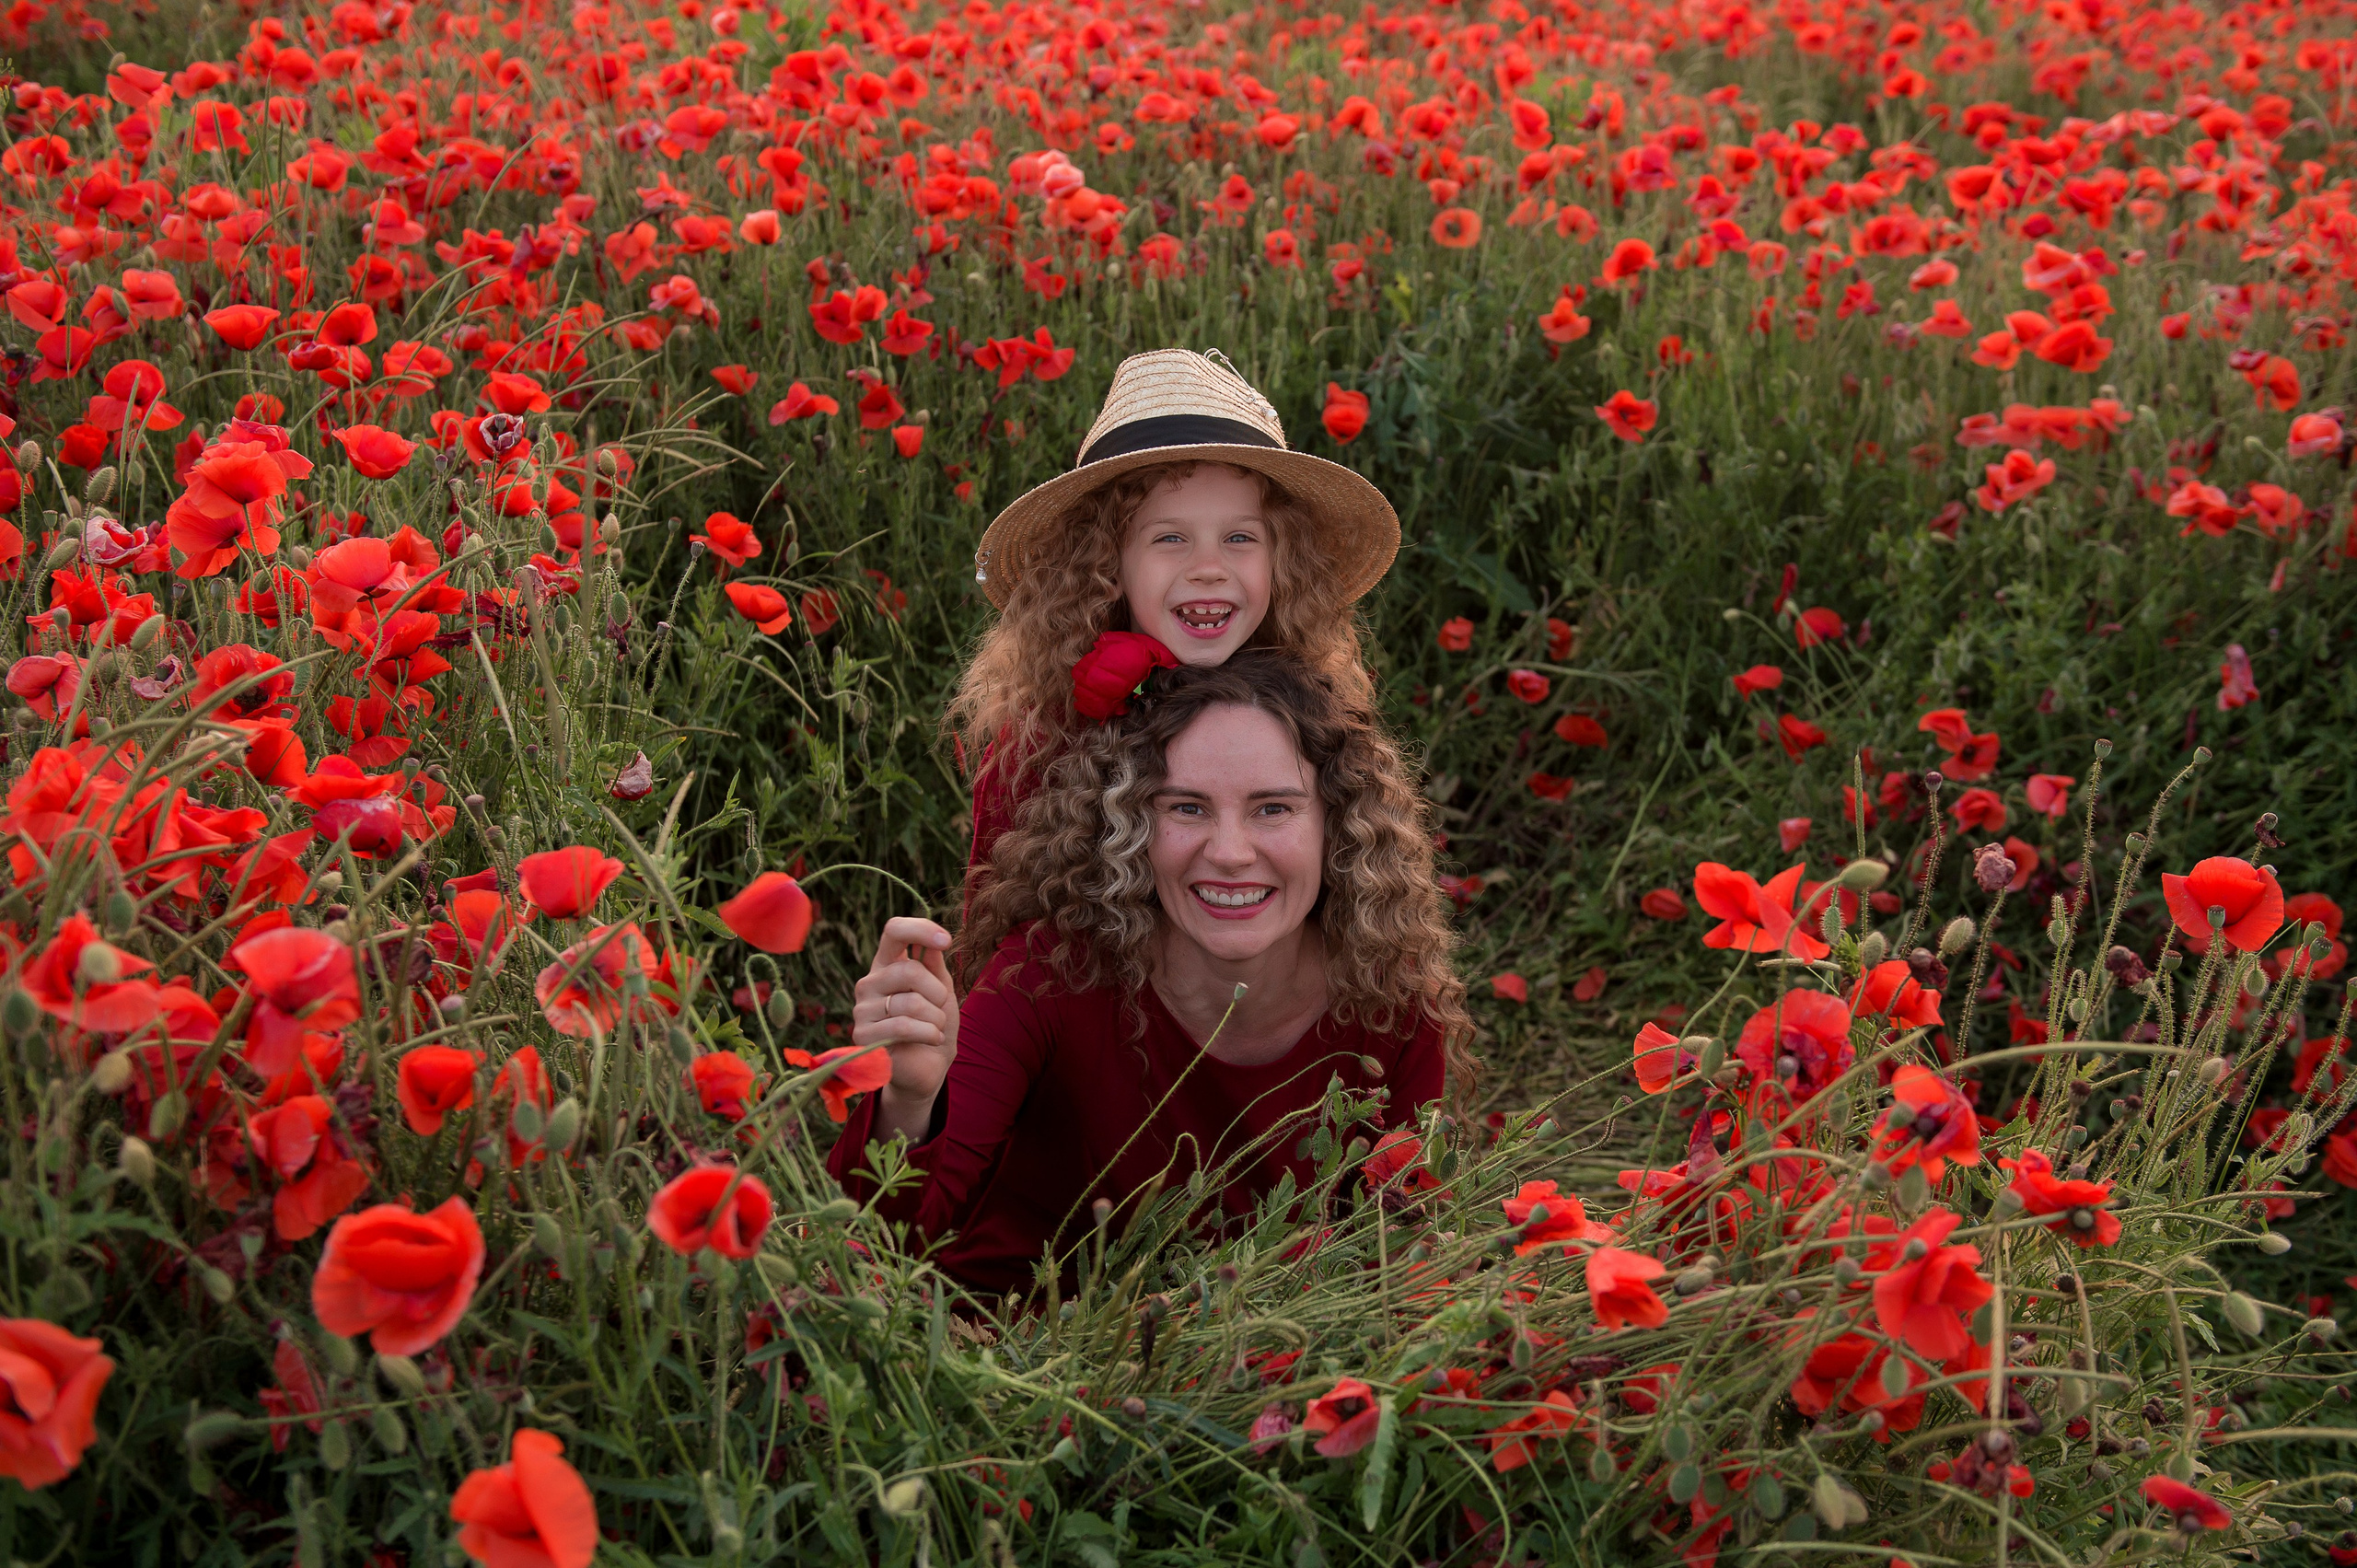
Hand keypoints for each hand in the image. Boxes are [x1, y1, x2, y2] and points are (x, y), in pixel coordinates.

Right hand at [849, 917, 957, 1142]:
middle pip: (909, 969)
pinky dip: (928, 1033)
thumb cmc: (934, 1024)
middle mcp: (870, 983)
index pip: (894, 931)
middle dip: (937, 992)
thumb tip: (933, 938)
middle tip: (940, 1009)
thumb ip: (934, 964)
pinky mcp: (863, 1036)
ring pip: (910, 1002)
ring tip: (934, 1028)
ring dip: (935, 1018)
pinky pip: (903, 1026)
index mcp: (887, 965)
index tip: (946, 941)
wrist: (929, 1067)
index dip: (920, 929)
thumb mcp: (941, 989)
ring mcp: (863, 1009)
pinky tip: (931, 1039)